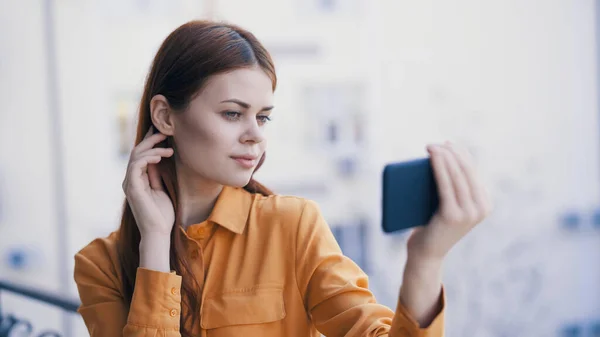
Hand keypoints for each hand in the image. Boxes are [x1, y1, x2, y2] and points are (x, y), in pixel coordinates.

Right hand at [122, 127, 175, 237]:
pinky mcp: (132, 187)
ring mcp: (130, 183)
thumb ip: (156, 175)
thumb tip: (157, 160)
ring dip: (153, 148)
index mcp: (137, 180)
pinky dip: (148, 157)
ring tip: (168, 147)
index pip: (141, 155)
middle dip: (151, 140)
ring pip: (136, 156)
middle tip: (165, 133)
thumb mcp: (161, 190)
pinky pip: (136, 165)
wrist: (158, 232)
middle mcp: (130, 180)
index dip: (149, 142)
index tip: (162, 133)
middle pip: (137, 152)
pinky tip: (160, 156)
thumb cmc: (162, 215)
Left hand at [406, 141, 492, 262]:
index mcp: (484, 203)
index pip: (473, 171)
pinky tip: (432, 157)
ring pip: (457, 175)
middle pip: (466, 171)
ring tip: (431, 147)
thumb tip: (440, 155)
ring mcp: (469, 213)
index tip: (446, 143)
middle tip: (434, 144)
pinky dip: (439, 167)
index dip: (460, 153)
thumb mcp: (447, 203)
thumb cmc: (432, 224)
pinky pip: (446, 184)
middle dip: (451, 152)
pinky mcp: (452, 215)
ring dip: (444, 156)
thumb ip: (451, 186)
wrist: (426, 253)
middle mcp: (481, 208)